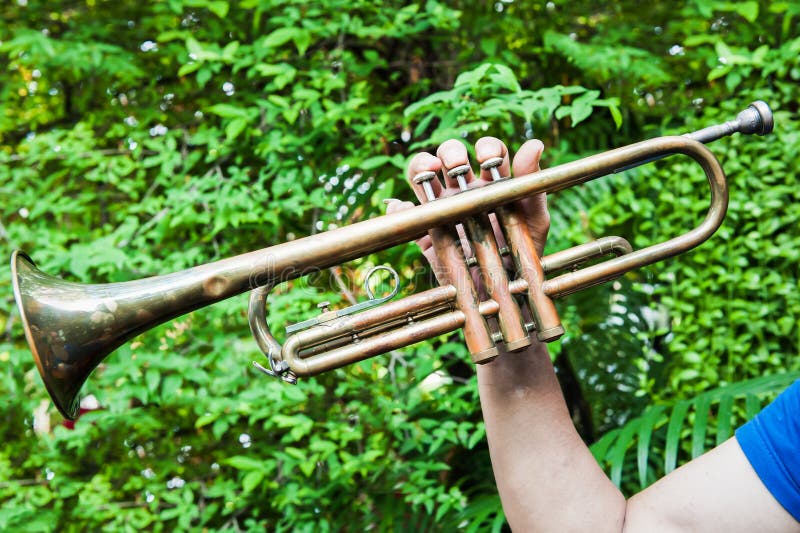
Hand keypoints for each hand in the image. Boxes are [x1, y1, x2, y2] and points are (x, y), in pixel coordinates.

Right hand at [387, 137, 549, 282]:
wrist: (501, 293)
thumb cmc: (521, 254)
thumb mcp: (534, 219)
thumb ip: (532, 182)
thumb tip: (534, 143)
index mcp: (492, 182)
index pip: (487, 151)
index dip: (485, 147)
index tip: (487, 158)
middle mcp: (464, 190)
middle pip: (449, 156)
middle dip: (449, 152)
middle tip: (457, 165)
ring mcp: (442, 209)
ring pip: (421, 176)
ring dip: (420, 167)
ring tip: (427, 174)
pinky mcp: (425, 233)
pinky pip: (403, 216)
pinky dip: (398, 209)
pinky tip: (404, 208)